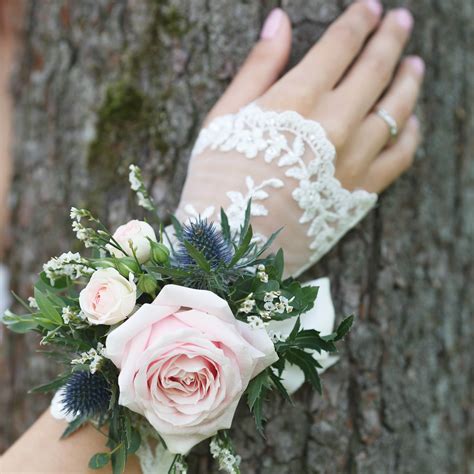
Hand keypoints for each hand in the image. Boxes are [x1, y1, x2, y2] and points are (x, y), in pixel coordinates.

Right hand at [206, 0, 423, 193]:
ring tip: (415, 65)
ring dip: (408, 81)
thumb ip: (258, 67)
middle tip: (401, 21)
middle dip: (390, 39)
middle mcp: (334, 126)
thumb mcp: (225, 116)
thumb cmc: (218, 180)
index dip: (357, 22)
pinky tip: (411, 121)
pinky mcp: (359, 193)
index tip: (369, 8)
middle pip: (375, 70)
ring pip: (396, 110)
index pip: (340, 46)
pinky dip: (410, 134)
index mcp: (297, 101)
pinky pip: (399, 158)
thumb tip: (279, 20)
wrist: (229, 247)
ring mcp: (352, 162)